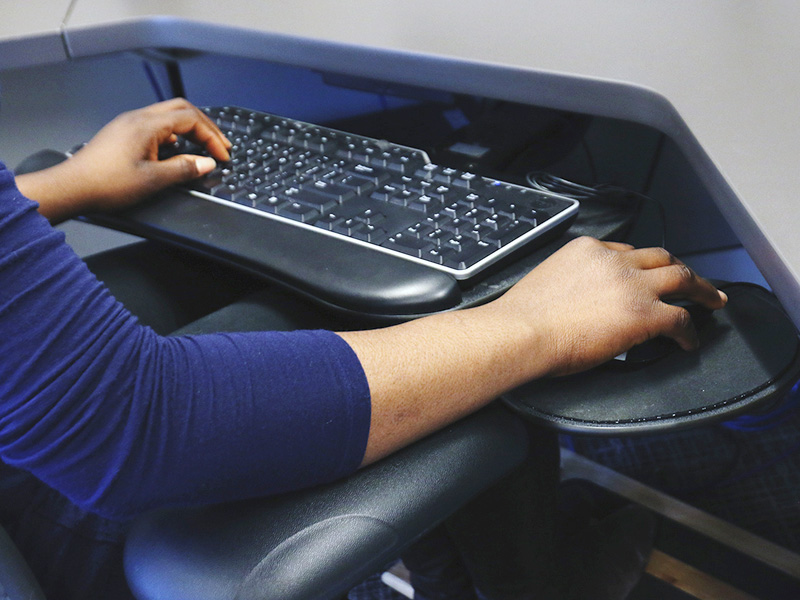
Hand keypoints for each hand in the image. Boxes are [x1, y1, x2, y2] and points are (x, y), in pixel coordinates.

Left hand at [18, 99, 230, 221]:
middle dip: (205, 126)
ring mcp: (128, 124)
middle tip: (219, 144)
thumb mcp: (153, 180)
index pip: (191, 119)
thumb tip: (206, 163)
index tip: (222, 155)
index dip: (211, 136)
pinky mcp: (122, 133)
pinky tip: (175, 150)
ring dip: (189, 128)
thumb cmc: (105, 184)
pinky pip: (154, 125)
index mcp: (147, 125)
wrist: (71, 188)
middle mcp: (137, 118)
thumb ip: (183, 169)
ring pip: (167, 115)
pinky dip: (173, 134)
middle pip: (181, 109)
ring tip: (202, 146)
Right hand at [492, 236, 727, 375]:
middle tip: (694, 281)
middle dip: (681, 269)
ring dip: (701, 289)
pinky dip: (689, 331)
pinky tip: (689, 340)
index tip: (647, 274)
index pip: (626, 251)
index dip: (642, 265)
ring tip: (712, 300)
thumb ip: (572, 281)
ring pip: (681, 277)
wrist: (523, 331)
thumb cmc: (524, 316)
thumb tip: (581, 301)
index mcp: (587, 250)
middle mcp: (614, 261)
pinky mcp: (644, 313)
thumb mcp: (550, 281)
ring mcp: (632, 285)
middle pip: (661, 257)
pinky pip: (680, 318)